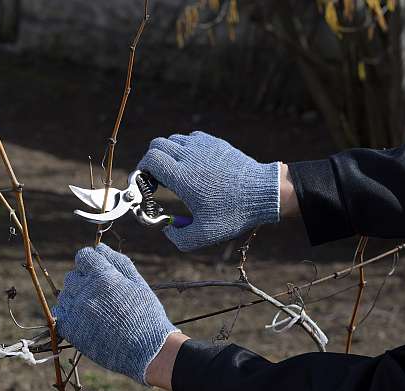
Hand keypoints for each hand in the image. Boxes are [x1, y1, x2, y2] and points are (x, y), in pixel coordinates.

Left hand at [52, 244, 179, 384]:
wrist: (146, 351)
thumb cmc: (147, 314)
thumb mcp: (138, 283)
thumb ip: (118, 262)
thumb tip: (100, 247)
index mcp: (103, 277)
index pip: (83, 256)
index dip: (92, 261)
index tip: (100, 270)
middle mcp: (86, 291)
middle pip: (73, 275)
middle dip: (85, 278)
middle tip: (101, 292)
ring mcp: (76, 311)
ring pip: (65, 293)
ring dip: (76, 295)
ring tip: (95, 307)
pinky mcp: (71, 330)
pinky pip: (59, 313)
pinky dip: (68, 312)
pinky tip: (83, 317)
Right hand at [138, 131, 280, 250]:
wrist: (263, 192)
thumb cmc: (233, 213)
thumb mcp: (204, 235)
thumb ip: (179, 239)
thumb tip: (168, 229)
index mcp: (182, 176)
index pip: (150, 159)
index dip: (141, 169)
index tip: (145, 183)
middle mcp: (189, 156)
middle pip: (157, 145)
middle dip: (151, 160)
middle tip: (157, 179)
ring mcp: (203, 146)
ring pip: (173, 139)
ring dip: (167, 153)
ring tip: (175, 172)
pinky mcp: (215, 143)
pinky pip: (190, 138)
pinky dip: (184, 148)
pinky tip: (193, 164)